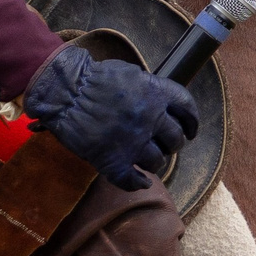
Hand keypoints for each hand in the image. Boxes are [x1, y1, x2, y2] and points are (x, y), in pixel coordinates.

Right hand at [23, 43, 198, 191]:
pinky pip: (133, 180)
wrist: (64, 91)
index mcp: (156, 93)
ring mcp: (133, 142)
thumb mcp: (129, 73)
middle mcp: (150, 118)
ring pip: (157, 161)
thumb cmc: (92, 77)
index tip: (190, 130)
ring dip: (153, 162)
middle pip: (175, 139)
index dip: (192, 122)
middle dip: (172, 144)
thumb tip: (160, 102)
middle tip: (163, 146)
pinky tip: (140, 181)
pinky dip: (138, 183)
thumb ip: (149, 88)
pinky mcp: (114, 161)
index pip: (187, 108)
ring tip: (145, 160)